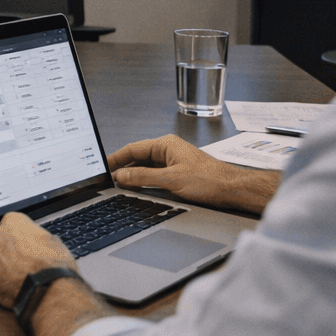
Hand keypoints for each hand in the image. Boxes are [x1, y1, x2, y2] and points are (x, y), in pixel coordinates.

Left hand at [0, 212, 76, 308]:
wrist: (46, 288)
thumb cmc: (53, 265)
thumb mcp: (53, 241)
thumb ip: (37, 237)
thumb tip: (38, 241)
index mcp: (13, 221)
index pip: (9, 223)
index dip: (15, 236)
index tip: (20, 244)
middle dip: (2, 248)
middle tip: (15, 260)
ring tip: (7, 272)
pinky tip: (4, 284)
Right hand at [107, 134, 278, 214]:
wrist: (232, 190)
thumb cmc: (209, 180)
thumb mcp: (171, 179)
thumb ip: (143, 177)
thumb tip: (121, 175)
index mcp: (166, 145)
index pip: (133, 149)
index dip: (115, 158)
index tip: (103, 167)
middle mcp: (168, 151)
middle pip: (138, 158)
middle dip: (122, 169)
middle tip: (108, 180)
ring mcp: (173, 162)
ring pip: (145, 168)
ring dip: (133, 177)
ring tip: (119, 186)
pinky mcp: (178, 173)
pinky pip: (154, 175)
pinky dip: (144, 182)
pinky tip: (138, 190)